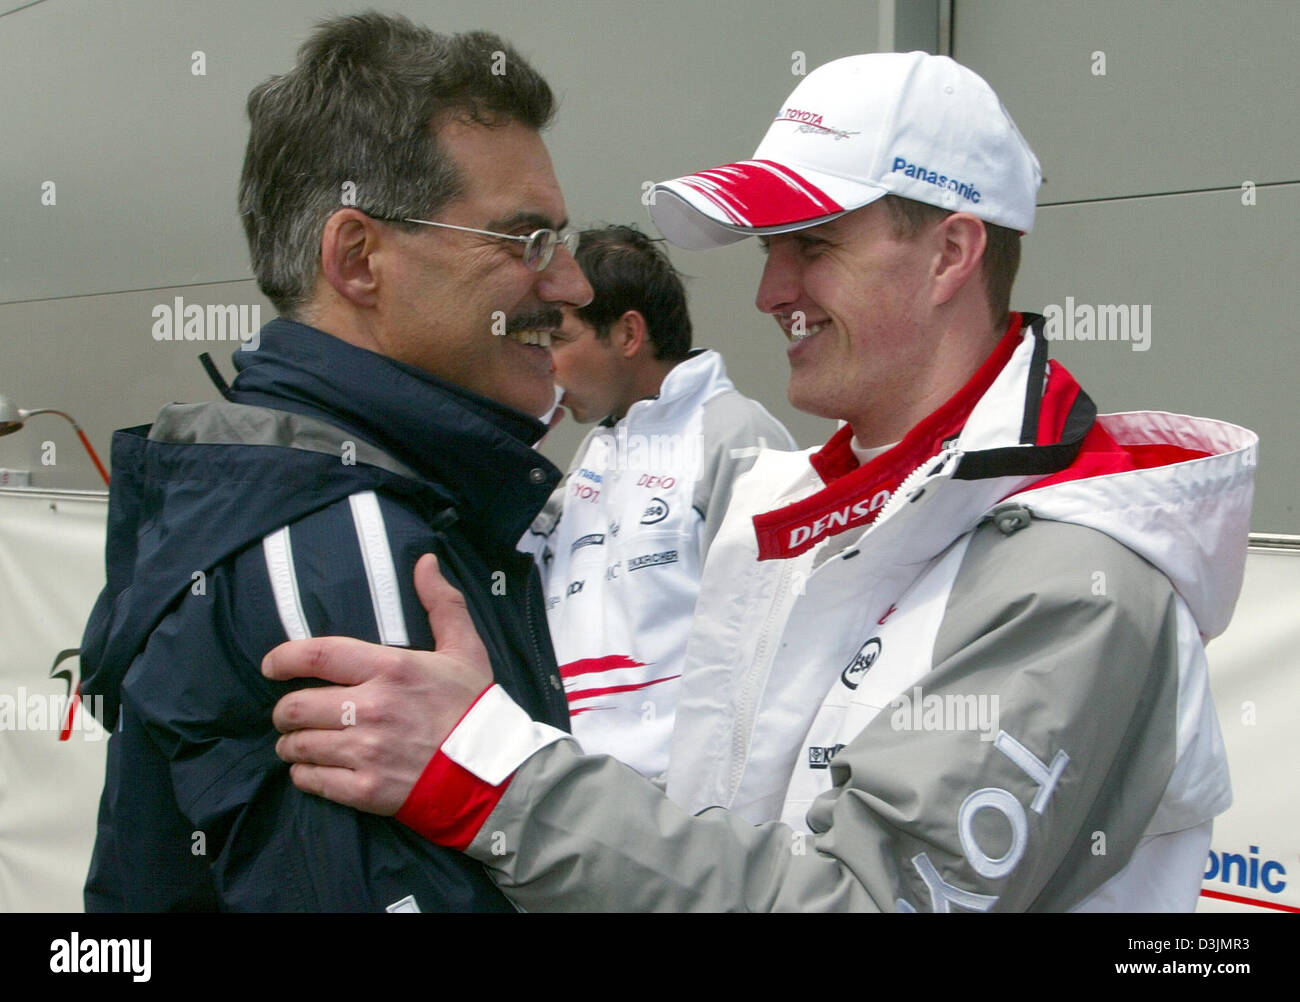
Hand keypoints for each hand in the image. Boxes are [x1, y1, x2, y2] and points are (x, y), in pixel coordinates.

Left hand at [262, 554, 492, 813]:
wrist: (495, 772)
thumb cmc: (475, 708)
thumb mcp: (465, 649)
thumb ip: (441, 604)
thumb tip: (425, 561)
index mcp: (391, 669)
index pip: (317, 656)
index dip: (283, 659)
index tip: (271, 665)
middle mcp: (372, 708)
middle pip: (295, 707)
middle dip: (284, 712)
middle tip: (290, 715)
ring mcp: (366, 751)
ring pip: (299, 746)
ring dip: (292, 745)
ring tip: (299, 744)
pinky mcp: (366, 790)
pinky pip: (312, 781)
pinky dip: (304, 776)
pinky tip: (313, 771)